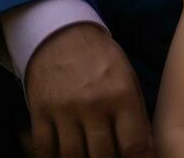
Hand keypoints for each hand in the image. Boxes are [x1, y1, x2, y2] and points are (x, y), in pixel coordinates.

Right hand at [26, 24, 152, 157]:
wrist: (63, 37)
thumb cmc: (103, 61)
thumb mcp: (128, 79)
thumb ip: (135, 114)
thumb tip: (143, 150)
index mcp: (122, 95)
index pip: (133, 144)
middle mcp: (93, 104)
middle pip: (102, 156)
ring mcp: (64, 110)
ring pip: (73, 157)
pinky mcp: (40, 112)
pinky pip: (45, 149)